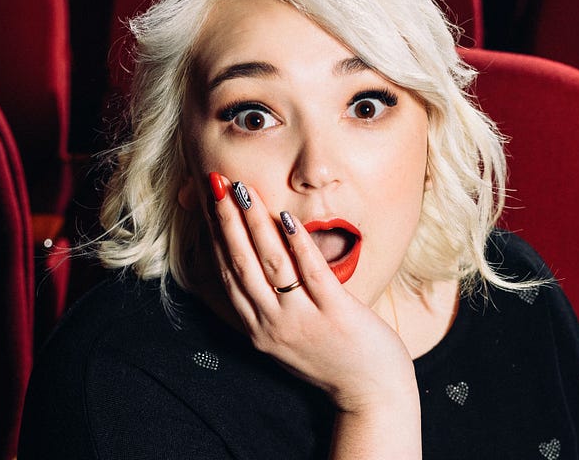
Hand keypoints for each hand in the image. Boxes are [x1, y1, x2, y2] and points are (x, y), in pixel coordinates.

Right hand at [205, 174, 416, 411]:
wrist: (372, 395)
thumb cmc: (333, 360)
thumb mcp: (290, 336)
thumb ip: (271, 306)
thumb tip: (258, 262)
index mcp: (257, 328)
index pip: (226, 273)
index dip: (214, 234)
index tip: (206, 201)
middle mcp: (272, 325)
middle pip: (240, 263)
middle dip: (225, 220)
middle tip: (215, 183)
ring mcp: (302, 320)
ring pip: (270, 263)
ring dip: (254, 223)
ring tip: (243, 190)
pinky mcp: (335, 315)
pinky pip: (311, 272)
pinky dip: (297, 243)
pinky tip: (288, 217)